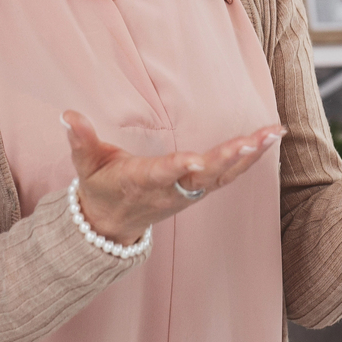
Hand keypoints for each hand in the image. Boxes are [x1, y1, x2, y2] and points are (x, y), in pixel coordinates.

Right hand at [63, 110, 282, 244]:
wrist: (111, 226)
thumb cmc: (100, 188)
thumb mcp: (85, 166)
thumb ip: (80, 141)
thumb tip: (67, 115)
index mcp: (141, 181)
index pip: (162, 174)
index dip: (179, 167)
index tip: (197, 159)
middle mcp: (170, 189)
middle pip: (204, 175)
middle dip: (230, 158)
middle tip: (255, 139)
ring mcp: (188, 193)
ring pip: (223, 175)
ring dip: (250, 154)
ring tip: (274, 132)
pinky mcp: (199, 190)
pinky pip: (229, 175)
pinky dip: (250, 157)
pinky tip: (269, 138)